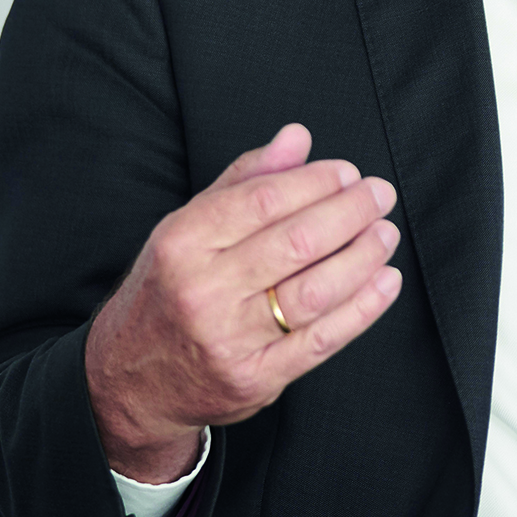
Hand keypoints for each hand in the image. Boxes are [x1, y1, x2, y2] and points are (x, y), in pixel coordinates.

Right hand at [83, 123, 402, 482]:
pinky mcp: (253, 379)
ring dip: (362, 257)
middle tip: (380, 196)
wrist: (131, 380)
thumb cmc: (170, 290)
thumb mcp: (188, 227)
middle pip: (296, 243)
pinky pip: (321, 340)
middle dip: (350, 213)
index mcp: (183, 241)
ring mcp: (228, 339)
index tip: (348, 173)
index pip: (265, 200)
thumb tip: (297, 137)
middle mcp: (202, 289)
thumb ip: (245, 180)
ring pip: (314, 291)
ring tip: (385, 234)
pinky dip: (363, 309)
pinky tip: (385, 282)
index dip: (316, 182)